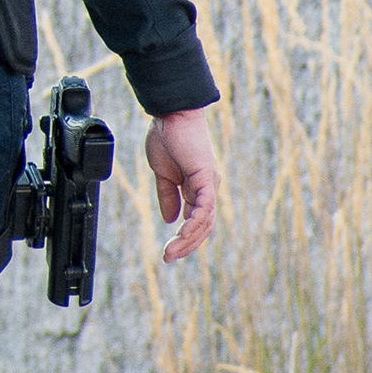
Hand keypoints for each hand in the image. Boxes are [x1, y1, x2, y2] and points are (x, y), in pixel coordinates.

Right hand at [145, 107, 221, 262]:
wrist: (171, 115)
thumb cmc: (167, 138)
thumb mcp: (163, 174)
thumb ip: (168, 196)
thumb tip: (169, 220)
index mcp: (197, 188)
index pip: (196, 220)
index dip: (185, 238)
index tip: (168, 250)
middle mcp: (207, 189)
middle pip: (203, 226)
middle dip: (187, 245)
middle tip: (168, 257)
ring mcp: (208, 184)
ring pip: (205, 221)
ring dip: (188, 240)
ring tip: (170, 252)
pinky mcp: (205, 178)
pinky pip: (204, 208)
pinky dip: (194, 223)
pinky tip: (180, 234)